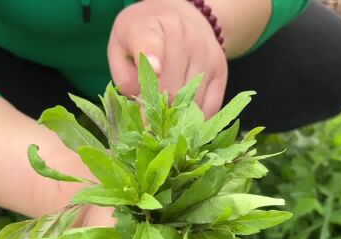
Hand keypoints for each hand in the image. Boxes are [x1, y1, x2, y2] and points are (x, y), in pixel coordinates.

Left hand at [108, 0, 227, 117]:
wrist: (180, 13)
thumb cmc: (143, 34)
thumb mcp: (120, 44)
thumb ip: (124, 74)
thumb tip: (141, 101)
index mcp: (150, 27)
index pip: (151, 43)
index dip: (152, 58)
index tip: (155, 70)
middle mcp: (184, 36)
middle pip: (172, 88)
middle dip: (156, 112)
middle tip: (146, 123)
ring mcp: (206, 53)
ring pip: (192, 101)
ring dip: (176, 117)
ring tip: (164, 120)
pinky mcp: (220, 69)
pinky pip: (210, 106)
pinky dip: (195, 118)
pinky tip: (183, 116)